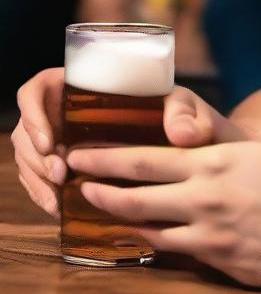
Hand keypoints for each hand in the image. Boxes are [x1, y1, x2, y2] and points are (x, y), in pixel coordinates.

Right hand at [12, 71, 245, 218]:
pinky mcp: (69, 165)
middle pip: (28, 129)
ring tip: (59, 198)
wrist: (198, 149)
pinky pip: (41, 177)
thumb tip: (181, 134)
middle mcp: (68, 111)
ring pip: (31, 156)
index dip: (32, 114)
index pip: (38, 90)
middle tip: (60, 175)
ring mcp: (64, 139)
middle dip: (35, 156)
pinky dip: (44, 193)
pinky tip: (59, 208)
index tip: (48, 142)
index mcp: (86, 85)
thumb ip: (187, 113)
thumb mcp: (189, 107)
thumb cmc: (188, 118)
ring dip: (37, 178)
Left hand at [65, 141, 260, 288]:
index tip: (81, 154)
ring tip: (109, 216)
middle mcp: (207, 198)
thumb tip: (187, 160)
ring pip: (152, 230)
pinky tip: (156, 241)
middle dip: (101, 191)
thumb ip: (220, 159)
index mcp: (217, 163)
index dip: (106, 159)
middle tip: (78, 186)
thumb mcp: (260, 153)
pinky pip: (181, 255)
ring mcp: (213, 235)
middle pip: (135, 197)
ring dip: (127, 222)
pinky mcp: (223, 264)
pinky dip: (164, 245)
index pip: (144, 160)